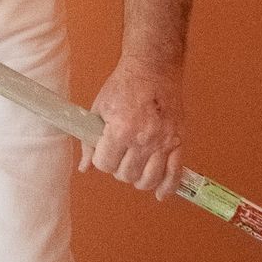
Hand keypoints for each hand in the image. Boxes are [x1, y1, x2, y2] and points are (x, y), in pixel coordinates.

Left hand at [83, 60, 184, 201]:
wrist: (153, 68)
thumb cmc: (125, 85)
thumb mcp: (99, 108)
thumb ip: (90, 141)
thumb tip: (84, 167)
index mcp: (120, 130)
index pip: (105, 164)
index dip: (102, 160)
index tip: (104, 152)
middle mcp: (143, 139)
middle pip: (126, 174)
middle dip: (119, 168)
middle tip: (120, 155)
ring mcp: (163, 142)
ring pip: (148, 179)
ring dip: (138, 179)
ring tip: (135, 168)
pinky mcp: (178, 141)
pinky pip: (174, 173)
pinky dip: (167, 187)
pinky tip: (159, 193)